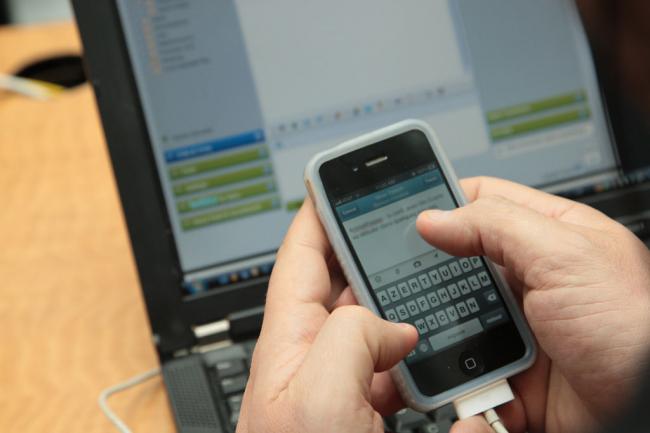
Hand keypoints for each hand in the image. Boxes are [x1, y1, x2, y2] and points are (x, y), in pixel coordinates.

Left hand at [236, 199, 417, 432]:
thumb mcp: (321, 395)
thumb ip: (351, 337)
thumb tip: (394, 327)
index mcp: (289, 342)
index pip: (299, 256)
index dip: (316, 214)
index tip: (335, 180)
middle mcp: (309, 358)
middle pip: (339, 284)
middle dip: (368, 251)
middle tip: (400, 224)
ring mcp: (335, 386)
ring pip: (368, 325)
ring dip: (396, 303)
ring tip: (425, 285)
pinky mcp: (360, 412)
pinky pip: (387, 366)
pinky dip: (411, 354)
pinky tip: (430, 355)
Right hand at [416, 177, 649, 432]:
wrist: (647, 410)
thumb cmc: (634, 327)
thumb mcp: (566, 256)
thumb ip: (497, 226)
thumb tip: (434, 217)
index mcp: (548, 236)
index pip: (482, 203)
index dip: (442, 202)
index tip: (401, 211)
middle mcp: (531, 278)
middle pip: (459, 262)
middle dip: (426, 272)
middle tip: (390, 276)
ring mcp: (519, 325)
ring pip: (454, 315)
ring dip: (435, 325)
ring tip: (414, 330)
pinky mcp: (511, 370)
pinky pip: (465, 366)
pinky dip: (451, 374)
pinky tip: (450, 375)